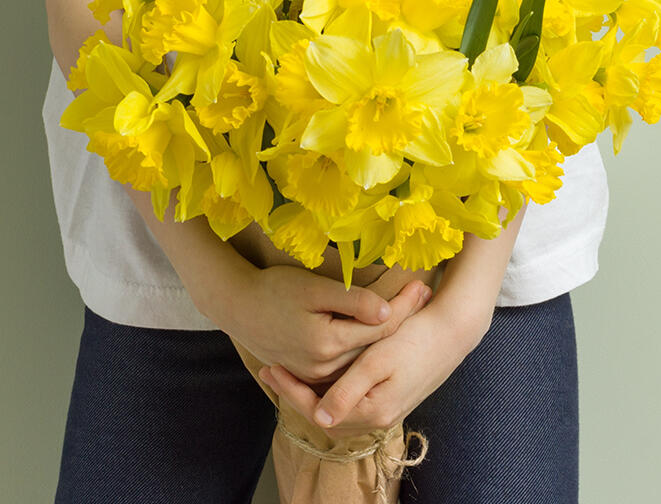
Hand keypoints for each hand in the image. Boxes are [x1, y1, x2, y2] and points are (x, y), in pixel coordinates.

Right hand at [215, 264, 433, 386]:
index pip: (379, 329)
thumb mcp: (312, 289)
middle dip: (401, 320)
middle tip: (423, 294)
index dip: (403, 307)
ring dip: (385, 335)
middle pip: (375, 345)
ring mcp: (316, 373)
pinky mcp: (310, 373)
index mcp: (327, 344)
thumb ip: (351, 301)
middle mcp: (325, 366)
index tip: (421, 287)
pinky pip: (346, 362)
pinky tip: (379, 331)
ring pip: (363, 356)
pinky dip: (364, 347)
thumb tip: (386, 312)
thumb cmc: (273, 290)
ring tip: (409, 310)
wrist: (237, 307)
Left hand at [258, 296, 490, 437]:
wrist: (452, 333)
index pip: (317, 410)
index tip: (271, 368)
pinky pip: (350, 404)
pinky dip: (329, 393)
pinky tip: (320, 375)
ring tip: (290, 373)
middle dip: (295, 395)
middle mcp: (377, 419)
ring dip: (311, 395)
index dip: (290, 390)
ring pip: (336, 412)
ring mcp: (385, 411)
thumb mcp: (377, 360)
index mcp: (372, 412)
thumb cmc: (415, 340)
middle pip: (324, 417)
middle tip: (272, 371)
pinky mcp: (389, 400)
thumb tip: (319, 416)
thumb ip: (347, 390)